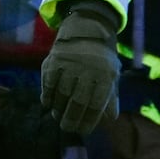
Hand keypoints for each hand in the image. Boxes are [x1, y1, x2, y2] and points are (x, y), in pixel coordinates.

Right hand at [39, 5, 120, 133]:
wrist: (87, 28)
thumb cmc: (102, 58)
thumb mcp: (112, 74)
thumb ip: (111, 96)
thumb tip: (110, 118)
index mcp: (105, 75)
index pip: (96, 105)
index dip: (89, 121)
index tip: (83, 130)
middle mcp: (88, 70)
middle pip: (77, 102)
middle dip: (71, 119)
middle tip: (67, 128)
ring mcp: (70, 65)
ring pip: (61, 95)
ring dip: (58, 109)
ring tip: (57, 116)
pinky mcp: (54, 61)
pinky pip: (48, 84)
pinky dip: (47, 95)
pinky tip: (48, 103)